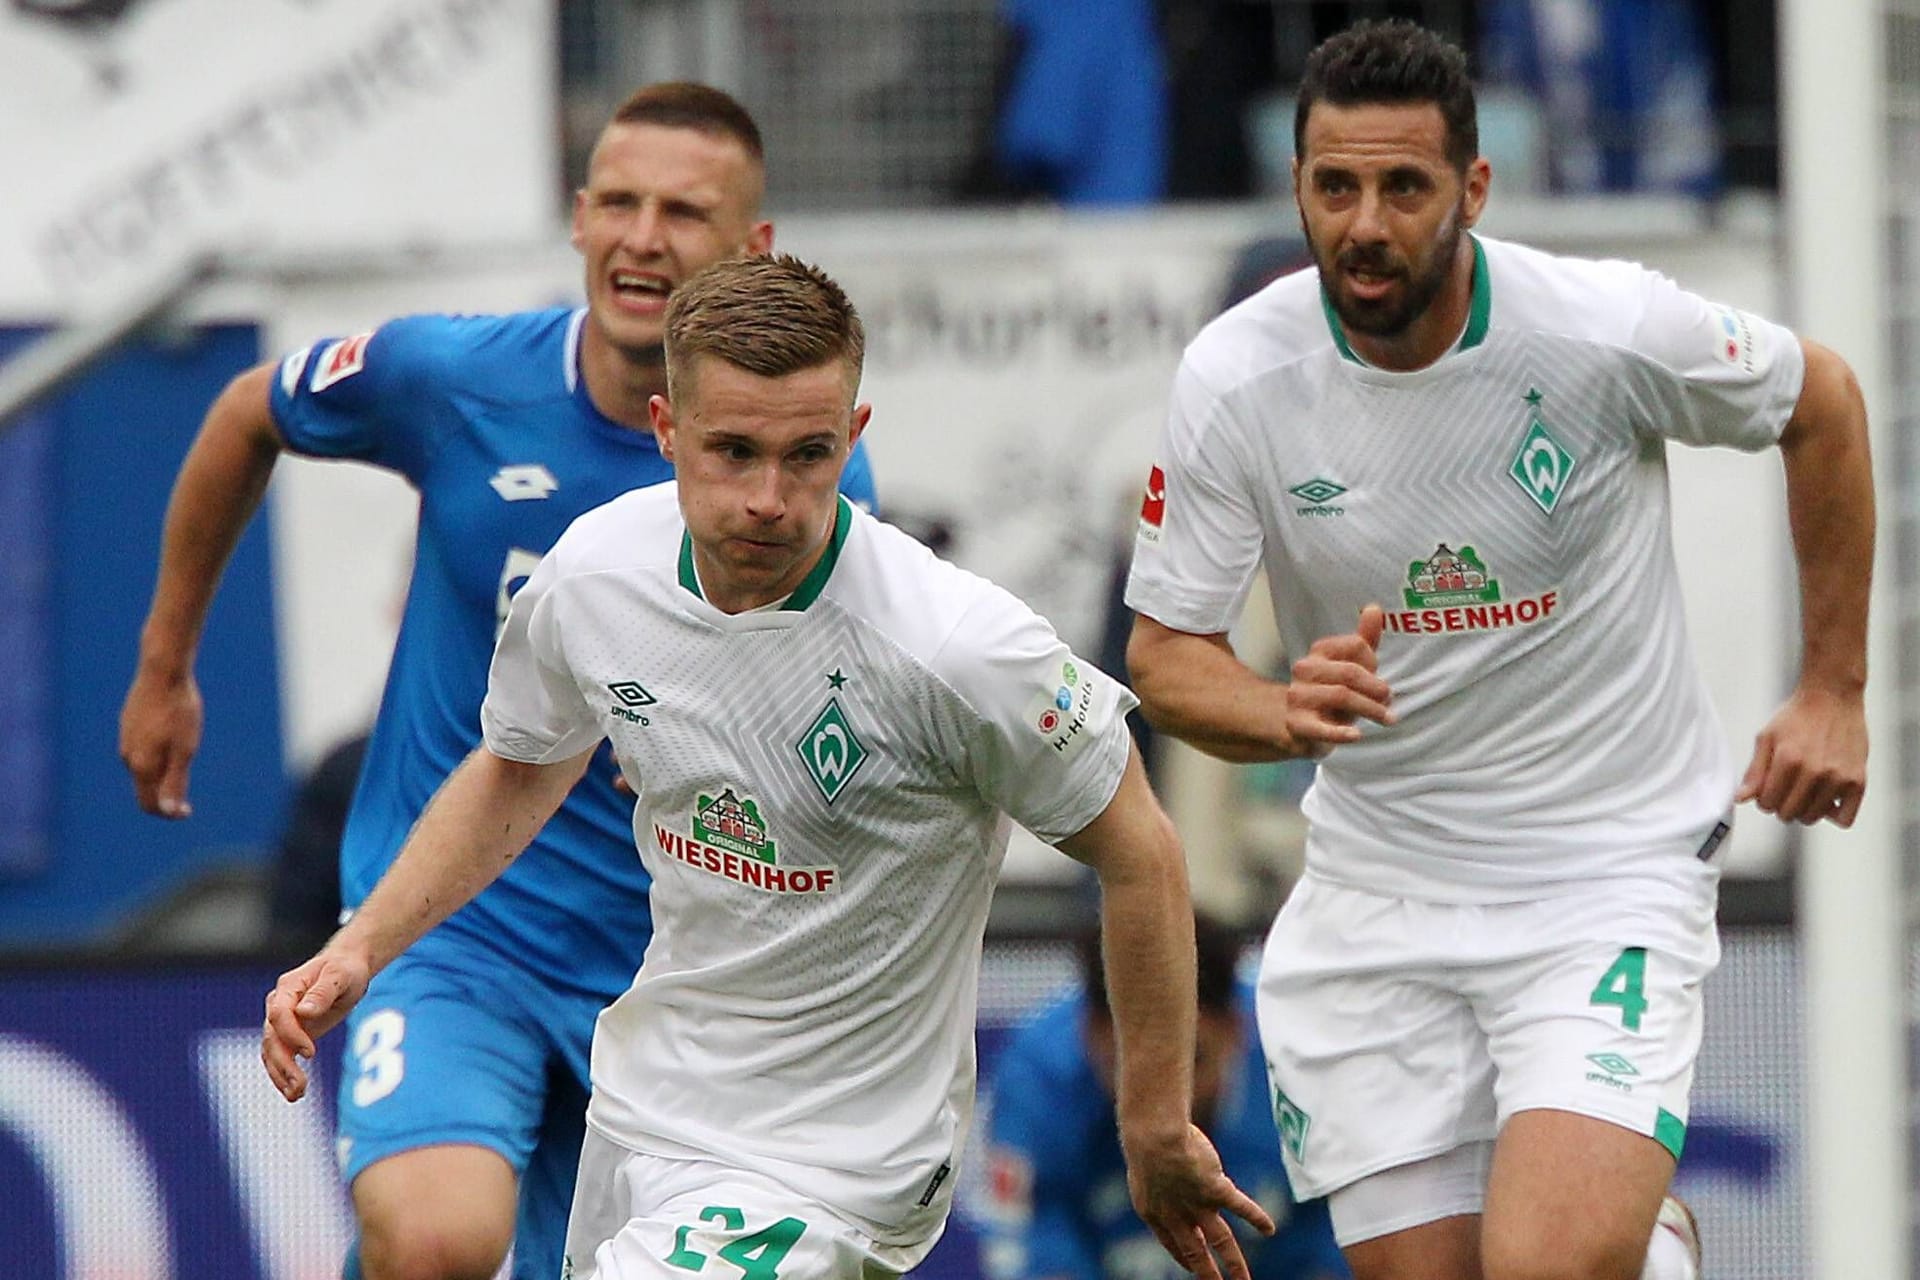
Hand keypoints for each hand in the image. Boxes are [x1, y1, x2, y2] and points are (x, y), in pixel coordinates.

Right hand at [120, 667, 202, 817]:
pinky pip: (140, 748)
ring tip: (182, 761)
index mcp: (141, 765)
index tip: (188, 811)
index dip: (167, 813)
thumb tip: (168, 811)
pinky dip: (155, 755)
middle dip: (164, 795)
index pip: (148, 803)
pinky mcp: (128, 723)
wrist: (163, 673)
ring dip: (160, 773)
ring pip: (142, 767)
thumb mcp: (184, 750)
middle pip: (144, 787)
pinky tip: (170, 741)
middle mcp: (127, 755)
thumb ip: (175, 782)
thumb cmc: (179, 712)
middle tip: (187, 794)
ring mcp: (125, 738)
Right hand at [261, 948, 371, 1101]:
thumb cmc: (344, 969)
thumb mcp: (340, 975)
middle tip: (301, 1085)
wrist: (346, 969)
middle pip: (271, 1038)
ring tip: (297, 1095)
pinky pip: (280, 1058)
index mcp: (288, 987)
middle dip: (283, 1064)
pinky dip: (284, 1076)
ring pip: (272, 1052)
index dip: (291, 1035)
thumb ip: (323, 992)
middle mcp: (278, 1005)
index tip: (310, 1052)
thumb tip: (304, 1011)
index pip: (278, 1014)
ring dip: (281, 1075)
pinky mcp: (290, 1035)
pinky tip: (295, 1094)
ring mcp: (282, 1022)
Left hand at [1125, 1124, 1274, 1279]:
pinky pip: (1242, 1208)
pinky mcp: (1218, 1190)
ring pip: (1222, 1241)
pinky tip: (1270, 1229)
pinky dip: (1257, 1218)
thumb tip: (1166, 1163)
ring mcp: (1198, 1205)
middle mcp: (1176, 1215)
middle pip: (1196, 1253)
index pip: (1172, 1244)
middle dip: (1208, 1272)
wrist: (1153, 1137)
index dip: (1183, 1257)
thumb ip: (1157, 1172)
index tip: (1190, 1266)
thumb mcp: (1144, 1160)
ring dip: (1235, 1264)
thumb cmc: (1146, 1137)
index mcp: (1154, 1211)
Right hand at [1285, 604, 1394, 757]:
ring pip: (1341, 696)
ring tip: (1386, 718)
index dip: (1373, 660)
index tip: (1378, 675)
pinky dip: (1340, 732)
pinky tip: (1356, 735)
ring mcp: (1299, 697)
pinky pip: (1320, 728)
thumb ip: (1363, 639)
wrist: (1293, 724)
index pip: (1355, 645)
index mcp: (1319, 652)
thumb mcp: (1347, 665)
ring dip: (1370, 709)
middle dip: (1375, 687)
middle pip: (1350, 672)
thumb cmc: (1328, 691)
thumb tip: (1374, 608)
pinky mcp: (1297, 724)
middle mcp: (1305, 670)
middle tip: (1389, 699)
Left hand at [1736, 685, 1867, 825]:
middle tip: (1785, 791)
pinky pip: (1845, 818)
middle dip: (1781, 806)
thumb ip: (1754, 771)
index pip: (1768, 803)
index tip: (1768, 791)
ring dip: (1804, 810)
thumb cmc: (1797, 716)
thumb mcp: (1767, 738)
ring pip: (1813, 817)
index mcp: (1788, 760)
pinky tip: (1826, 800)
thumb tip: (1740, 799)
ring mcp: (1839, 777)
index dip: (1763, 800)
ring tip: (1804, 792)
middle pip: (1789, 813)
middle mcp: (1815, 771)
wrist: (1833, 697)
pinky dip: (1833, 815)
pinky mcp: (1858, 781)